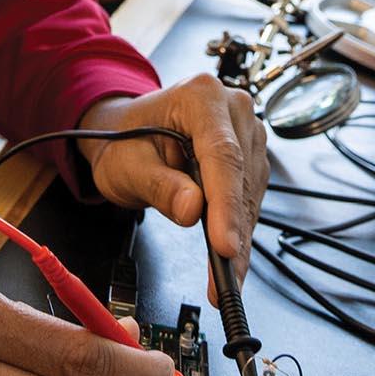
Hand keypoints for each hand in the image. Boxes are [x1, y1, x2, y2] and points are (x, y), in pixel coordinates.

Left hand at [76, 75, 267, 290]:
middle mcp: (232, 109)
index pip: (222, 154)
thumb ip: (158, 185)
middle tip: (225, 279)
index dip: (225, 204)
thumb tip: (191, 210)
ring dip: (239, 236)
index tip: (225, 245)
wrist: (126, 133)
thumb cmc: (123, 140)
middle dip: (233, 232)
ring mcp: (246, 132)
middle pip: (241, 176)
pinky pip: (249, 197)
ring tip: (225, 278)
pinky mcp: (251, 156)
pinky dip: (239, 230)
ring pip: (250, 192)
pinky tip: (231, 258)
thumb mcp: (127, 165)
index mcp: (201, 96)